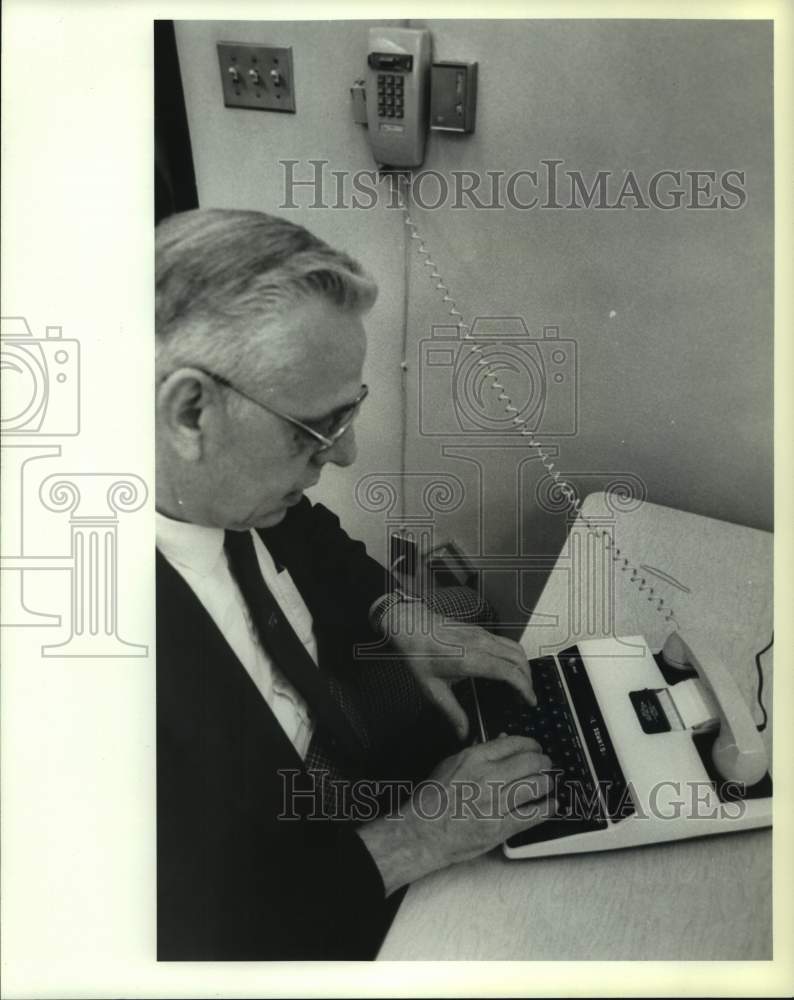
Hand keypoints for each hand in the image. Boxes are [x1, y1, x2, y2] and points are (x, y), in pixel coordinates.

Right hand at [356, 735, 555, 894]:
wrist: (422, 832)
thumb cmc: (432, 799)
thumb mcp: (450, 764)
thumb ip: (477, 752)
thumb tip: (501, 741)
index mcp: (474, 758)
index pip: (514, 743)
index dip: (531, 744)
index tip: (535, 747)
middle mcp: (488, 777)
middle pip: (531, 761)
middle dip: (544, 761)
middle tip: (547, 764)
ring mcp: (496, 803)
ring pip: (536, 785)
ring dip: (547, 782)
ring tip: (549, 782)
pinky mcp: (501, 827)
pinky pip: (533, 815)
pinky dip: (548, 808)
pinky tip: (553, 804)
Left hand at [385, 600, 534, 738]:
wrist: (412, 625)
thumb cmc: (419, 655)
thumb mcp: (433, 689)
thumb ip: (452, 712)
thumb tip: (463, 733)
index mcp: (470, 660)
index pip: (509, 672)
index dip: (524, 687)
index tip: (530, 701)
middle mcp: (480, 645)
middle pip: (518, 659)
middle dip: (528, 680)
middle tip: (527, 697)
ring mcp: (482, 635)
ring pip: (516, 648)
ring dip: (524, 666)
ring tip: (521, 684)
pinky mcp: (481, 630)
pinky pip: (506, 642)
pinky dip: (515, 656)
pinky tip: (508, 668)